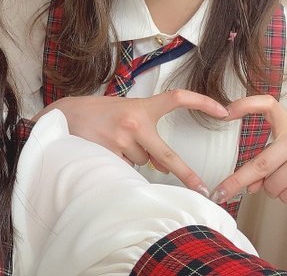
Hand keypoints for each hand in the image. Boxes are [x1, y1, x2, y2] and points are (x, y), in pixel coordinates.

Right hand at [36, 90, 228, 197]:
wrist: (63, 115)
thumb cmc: (96, 114)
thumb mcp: (124, 115)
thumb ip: (145, 134)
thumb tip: (162, 166)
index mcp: (141, 107)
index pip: (177, 98)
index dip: (202, 102)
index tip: (223, 110)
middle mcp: (134, 122)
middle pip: (164, 154)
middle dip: (184, 173)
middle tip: (202, 188)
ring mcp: (120, 140)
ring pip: (141, 164)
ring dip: (133, 161)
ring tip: (112, 145)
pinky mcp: (106, 155)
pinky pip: (124, 171)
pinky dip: (119, 167)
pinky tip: (104, 154)